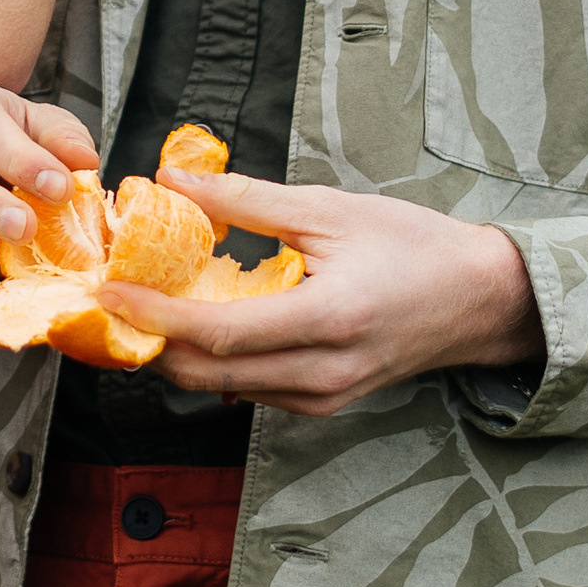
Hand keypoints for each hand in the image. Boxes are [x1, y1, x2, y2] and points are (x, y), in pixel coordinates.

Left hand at [106, 166, 546, 417]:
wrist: (479, 299)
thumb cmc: (415, 247)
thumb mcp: (331, 210)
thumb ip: (247, 201)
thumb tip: (175, 182)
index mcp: (327, 318)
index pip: (218, 331)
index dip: (155, 314)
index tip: (108, 292)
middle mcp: (322, 372)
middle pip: (208, 373)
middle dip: (151, 340)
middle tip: (114, 302)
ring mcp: (323, 396)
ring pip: (224, 388)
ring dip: (178, 354)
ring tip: (149, 309)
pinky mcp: (323, 404)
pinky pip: (251, 391)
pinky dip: (216, 363)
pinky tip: (201, 327)